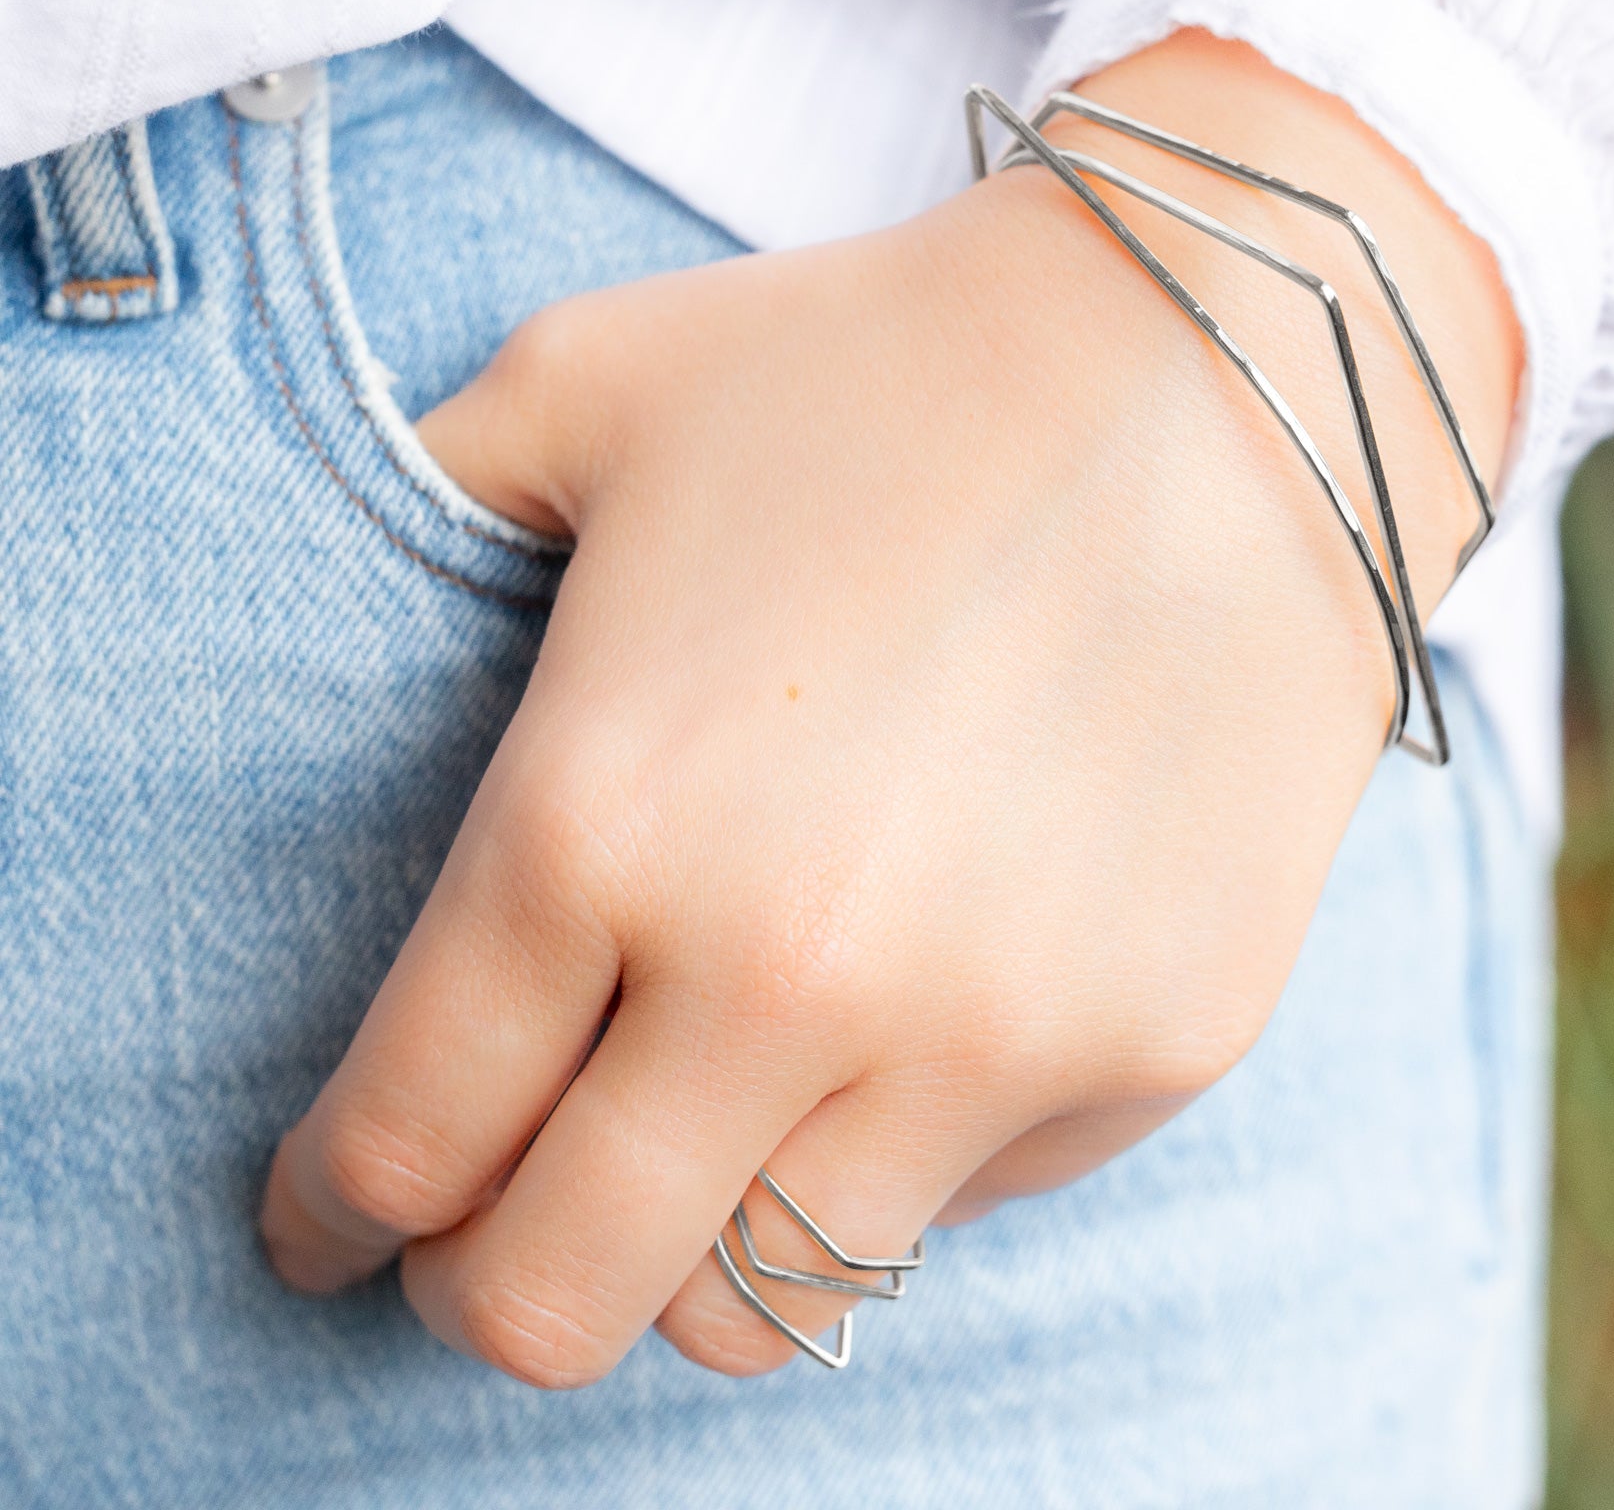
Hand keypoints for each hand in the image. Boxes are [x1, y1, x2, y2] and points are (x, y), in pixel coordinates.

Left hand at [258, 33, 1520, 1383]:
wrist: (1233, 359)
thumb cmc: (890, 358)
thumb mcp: (589, 382)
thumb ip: (419, 502)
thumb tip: (329, 606)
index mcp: (601, 812)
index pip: (402, 1132)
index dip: (330, 1203)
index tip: (331, 1215)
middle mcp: (786, 965)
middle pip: (549, 1301)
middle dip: (476, 1288)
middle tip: (481, 1221)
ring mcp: (991, 1029)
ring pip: (758, 1305)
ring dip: (689, 1247)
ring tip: (700, 1131)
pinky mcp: (1153, 1043)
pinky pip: (969, 1192)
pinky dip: (899, 1146)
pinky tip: (913, 1012)